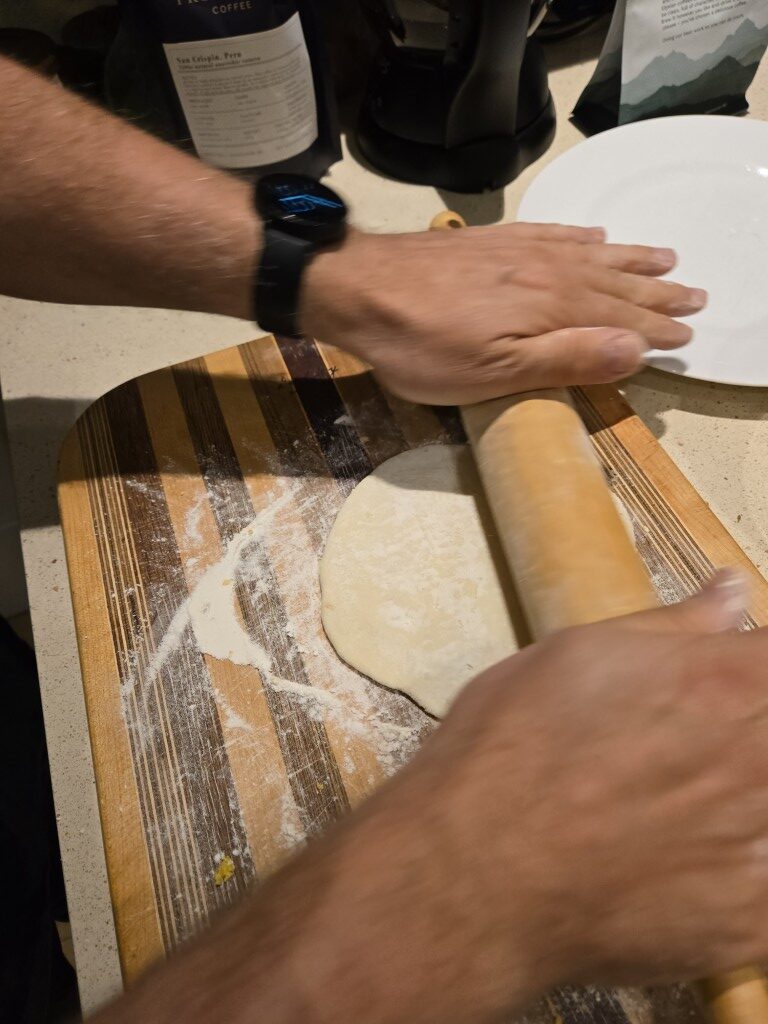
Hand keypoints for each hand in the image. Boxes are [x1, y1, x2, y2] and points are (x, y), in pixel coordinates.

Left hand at [302, 223, 706, 403]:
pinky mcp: (491, 241)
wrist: (358, 290)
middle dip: (656, 293)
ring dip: (630, 259)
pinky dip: (581, 236)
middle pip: (613, 282)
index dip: (654, 330)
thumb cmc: (421, 347)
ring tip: (662, 259)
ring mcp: (517, 251)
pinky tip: (593, 235)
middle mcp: (544, 273)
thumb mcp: (494, 373)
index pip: (619, 320)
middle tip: (693, 296)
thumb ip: (566, 358)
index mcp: (550, 309)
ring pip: (590, 254)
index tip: (685, 335)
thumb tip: (634, 348)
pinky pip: (551, 233)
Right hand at [392, 570, 767, 1007]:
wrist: (470, 874)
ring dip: (742, 800)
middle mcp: (757, 761)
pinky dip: (743, 870)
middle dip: (743, 731)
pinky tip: (691, 867)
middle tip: (678, 750)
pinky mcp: (751, 923)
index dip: (752, 669)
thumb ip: (669, 627)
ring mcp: (761, 848)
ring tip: (670, 806)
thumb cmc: (507, 749)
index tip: (727, 680)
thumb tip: (731, 591)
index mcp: (721, 684)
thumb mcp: (574, 657)